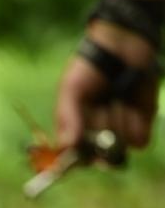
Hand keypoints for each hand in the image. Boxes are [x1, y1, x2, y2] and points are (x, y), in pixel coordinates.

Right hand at [55, 22, 159, 149]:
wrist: (122, 47)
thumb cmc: (90, 67)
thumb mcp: (71, 89)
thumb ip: (67, 117)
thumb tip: (67, 146)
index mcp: (76, 132)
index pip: (75, 160)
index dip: (78, 160)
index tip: (80, 149)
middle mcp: (96, 138)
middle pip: (99, 158)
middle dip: (100, 136)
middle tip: (101, 108)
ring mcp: (119, 134)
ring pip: (119, 148)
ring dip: (118, 122)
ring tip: (116, 97)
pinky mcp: (141, 127)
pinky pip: (139, 140)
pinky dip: (136, 123)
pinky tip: (131, 102)